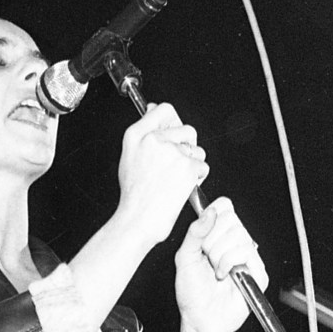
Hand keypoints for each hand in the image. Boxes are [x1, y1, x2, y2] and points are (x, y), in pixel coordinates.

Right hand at [114, 102, 208, 246]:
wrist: (138, 220)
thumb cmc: (134, 196)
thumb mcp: (129, 158)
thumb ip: (144, 134)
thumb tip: (154, 110)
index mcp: (136, 135)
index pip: (164, 110)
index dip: (174, 120)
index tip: (175, 130)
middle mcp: (154, 140)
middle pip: (186, 129)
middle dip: (188, 146)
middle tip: (178, 164)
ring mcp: (172, 152)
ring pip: (197, 149)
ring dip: (193, 163)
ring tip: (177, 180)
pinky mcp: (187, 166)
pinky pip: (203, 166)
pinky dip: (198, 178)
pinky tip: (182, 188)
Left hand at [175, 199, 268, 331]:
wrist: (199, 319)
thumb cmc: (192, 293)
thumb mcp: (184, 257)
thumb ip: (195, 232)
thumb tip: (210, 212)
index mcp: (219, 235)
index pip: (224, 206)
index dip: (213, 217)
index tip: (202, 239)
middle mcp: (236, 243)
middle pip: (231, 218)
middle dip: (212, 241)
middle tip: (207, 260)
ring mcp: (248, 256)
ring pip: (238, 235)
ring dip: (219, 255)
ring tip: (215, 271)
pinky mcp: (258, 272)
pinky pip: (246, 251)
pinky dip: (229, 263)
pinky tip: (223, 276)